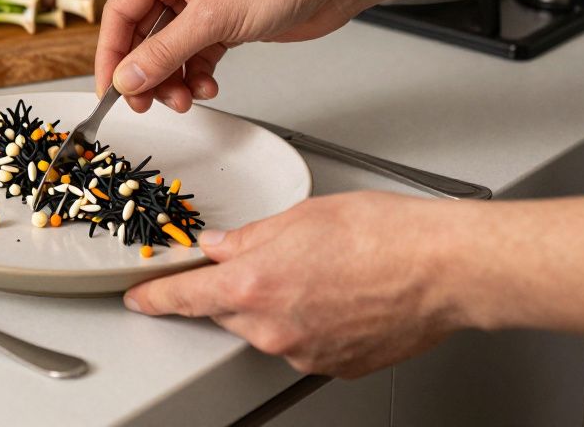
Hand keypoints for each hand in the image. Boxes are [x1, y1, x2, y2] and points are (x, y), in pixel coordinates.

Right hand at [95, 0, 370, 113]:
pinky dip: (197, 74)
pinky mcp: (224, 21)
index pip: (120, 13)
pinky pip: (195, 55)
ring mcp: (202, 2)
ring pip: (169, 50)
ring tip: (185, 97)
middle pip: (143, 36)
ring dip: (174, 79)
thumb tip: (128, 78)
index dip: (111, 55)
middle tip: (149, 102)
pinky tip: (207, 85)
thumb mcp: (213, 17)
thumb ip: (165, 52)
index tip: (110, 90)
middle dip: (147, 72)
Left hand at [123, 192, 467, 376]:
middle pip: (230, 312)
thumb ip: (248, 236)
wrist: (443, 269)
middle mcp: (273, 327)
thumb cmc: (384, 234)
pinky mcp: (334, 366)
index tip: (140, 298)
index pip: (185, 296)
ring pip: (268, 328)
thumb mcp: (300, 216)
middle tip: (282, 259)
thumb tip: (221, 245)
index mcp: (253, 284)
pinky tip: (340, 295)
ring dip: (281, 303)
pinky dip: (312, 322)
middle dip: (240, 287)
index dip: (156, 297)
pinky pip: (304, 343)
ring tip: (326, 272)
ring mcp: (304, 352)